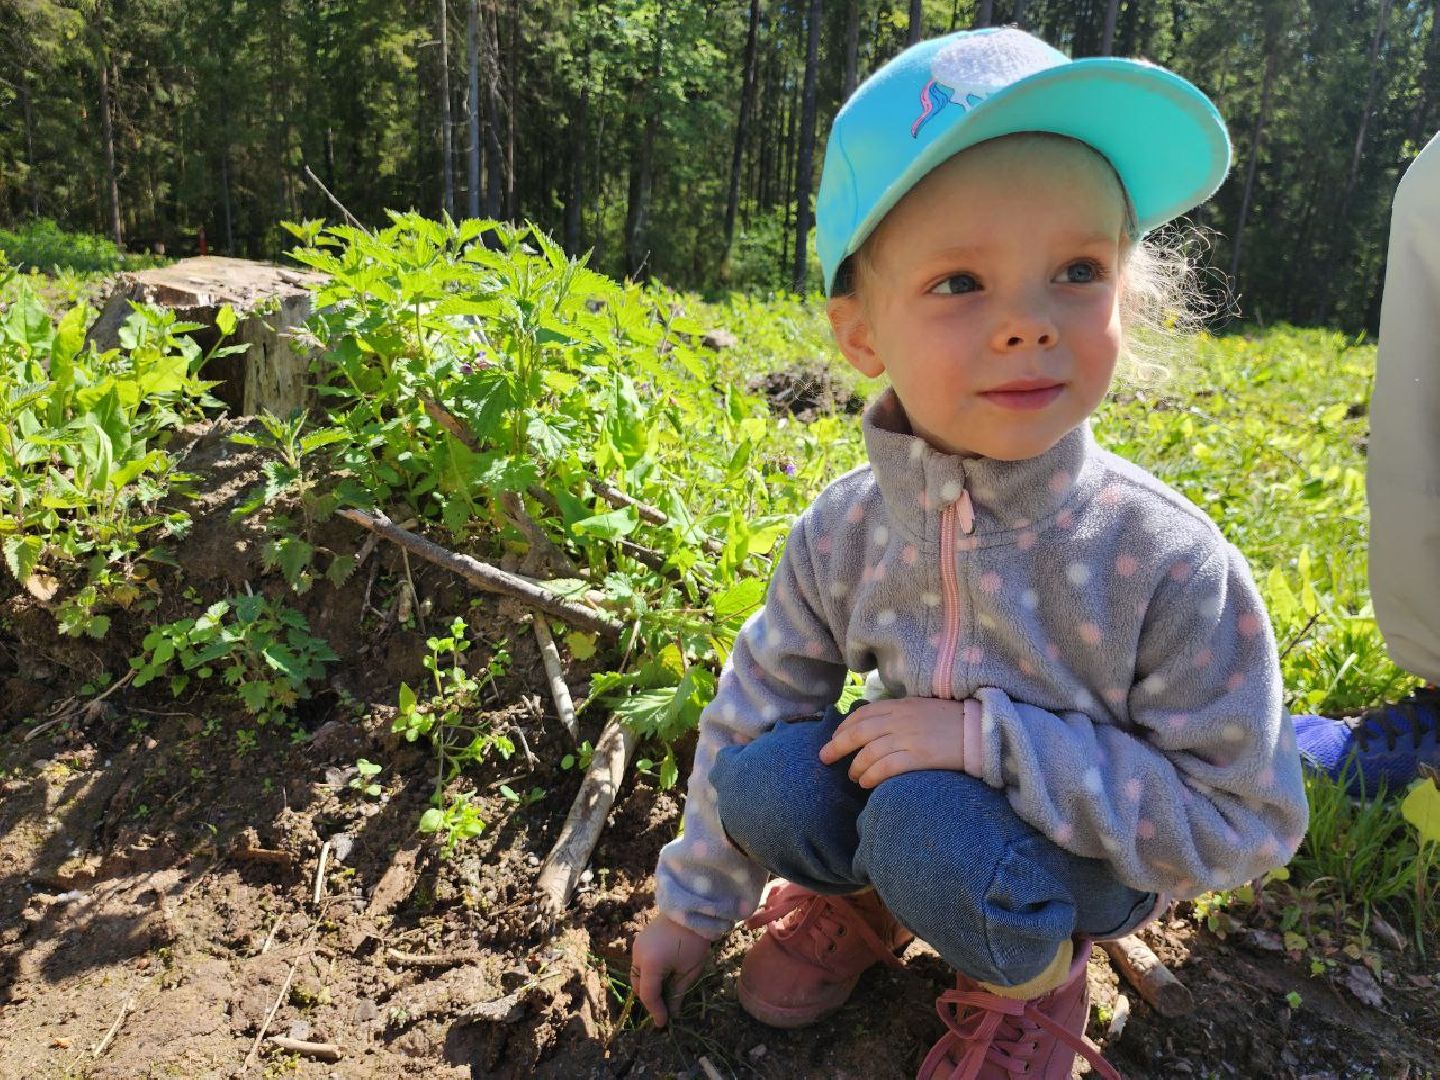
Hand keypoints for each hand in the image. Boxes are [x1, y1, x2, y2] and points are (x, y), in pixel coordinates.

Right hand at [631, 911, 710, 1027]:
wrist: (691, 910)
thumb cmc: (694, 941)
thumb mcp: (689, 970)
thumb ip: (678, 993)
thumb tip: (672, 1014)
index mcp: (651, 964)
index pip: (648, 995)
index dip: (655, 1011)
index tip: (663, 1023)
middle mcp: (638, 955)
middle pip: (639, 986)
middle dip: (651, 998)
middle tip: (665, 1008)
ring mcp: (637, 946)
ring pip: (637, 975)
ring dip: (648, 985)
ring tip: (665, 991)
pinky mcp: (640, 940)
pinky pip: (640, 963)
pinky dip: (648, 973)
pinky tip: (662, 974)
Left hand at [818, 696, 969, 786]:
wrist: (981, 730)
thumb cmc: (952, 720)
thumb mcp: (922, 707)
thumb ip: (898, 712)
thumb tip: (874, 724)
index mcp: (900, 705)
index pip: (863, 714)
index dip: (844, 727)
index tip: (835, 738)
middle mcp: (900, 719)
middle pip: (858, 733)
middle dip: (837, 746)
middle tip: (825, 758)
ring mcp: (909, 738)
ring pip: (869, 753)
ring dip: (856, 766)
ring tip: (853, 776)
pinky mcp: (919, 756)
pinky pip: (886, 768)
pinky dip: (871, 776)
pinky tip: (866, 783)